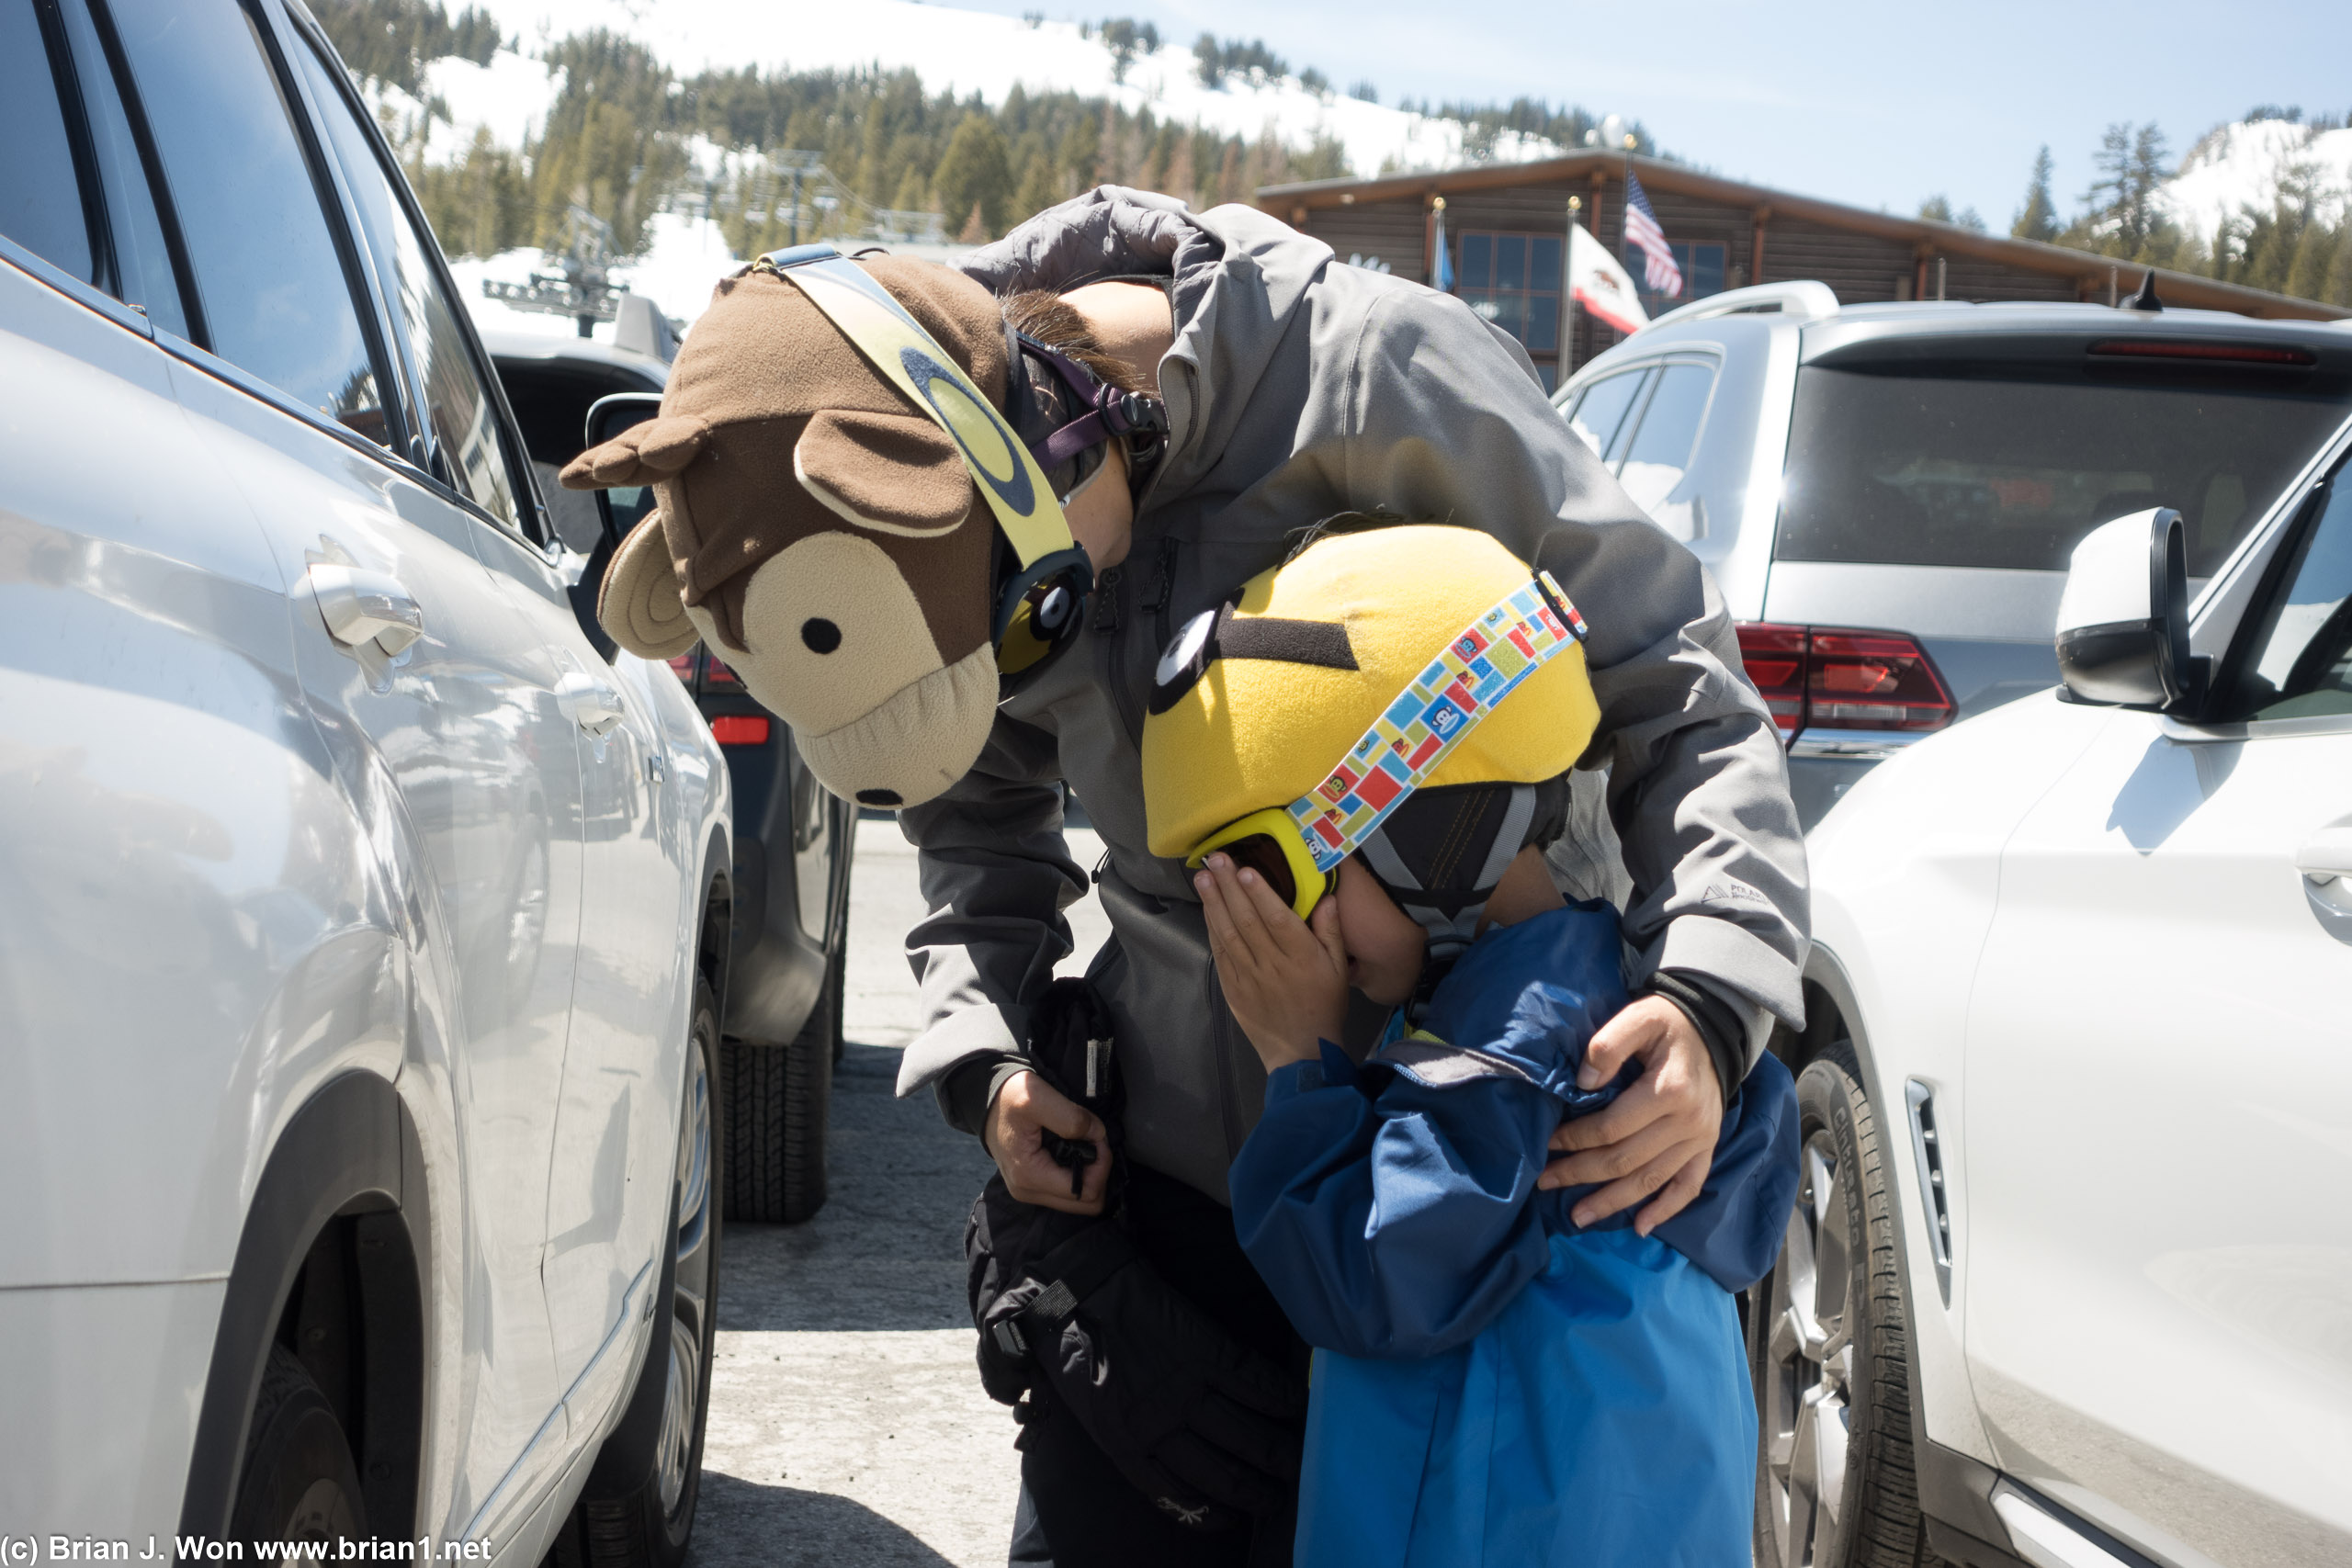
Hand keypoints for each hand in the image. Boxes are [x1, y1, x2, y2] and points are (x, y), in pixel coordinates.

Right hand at [984, 1069, 1109, 1214]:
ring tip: (1083, 1143)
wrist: (986, 1099)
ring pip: (1079, 1200)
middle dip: (1099, 1172)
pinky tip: (1074, 1150)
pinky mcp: (1033, 1185)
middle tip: (1094, 1142)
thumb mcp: (1037, 1097)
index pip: (1086, 1191)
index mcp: (1029, 1175)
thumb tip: (1097, 1135)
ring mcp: (1029, 1191)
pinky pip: (1067, 1192)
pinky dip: (1078, 1173)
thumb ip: (1071, 1118)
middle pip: (1085, 1203)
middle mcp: (1028, 1191)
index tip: (1097, 1137)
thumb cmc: (1009, 1097)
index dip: (1102, 1164)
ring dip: (1090, 1173)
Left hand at [1195, 853, 1346, 1072]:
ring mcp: (1249, 977)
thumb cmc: (1324, 1005)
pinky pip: (1221, 955)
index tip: (1245, 869)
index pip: (1277, 918)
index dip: (1260, 893)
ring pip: (1229, 934)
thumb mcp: (1338, 969)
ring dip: (1214, 903)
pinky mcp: (1234, 989)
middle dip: (1229, 887)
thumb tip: (1326, 897)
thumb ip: (1331, 931)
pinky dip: (1212, 930)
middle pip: (1247, 920)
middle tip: (1216, 859)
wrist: (1302, 1051)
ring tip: (1203, 877)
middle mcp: (1272, 964)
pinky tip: (1207, 909)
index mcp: (1301, 957)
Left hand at [1537, 995, 1721, 1234]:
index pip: (1611, 1127)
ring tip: (1579, 1217)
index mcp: (1669, 1091)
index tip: (1546, 1143)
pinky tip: (1641, 1227)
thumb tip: (1583, 1083)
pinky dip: (1666, 1209)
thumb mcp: (1639, 1018)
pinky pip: (1688, 1186)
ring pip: (1651, 1180)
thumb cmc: (1667, 1023)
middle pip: (1626, 1159)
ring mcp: (1700, 1139)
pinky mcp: (1707, 1147)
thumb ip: (1608, 1045)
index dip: (1575, 1138)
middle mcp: (1688, 1122)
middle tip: (1545, 1182)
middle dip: (1581, 1173)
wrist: (1712, 1028)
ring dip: (1613, 1202)